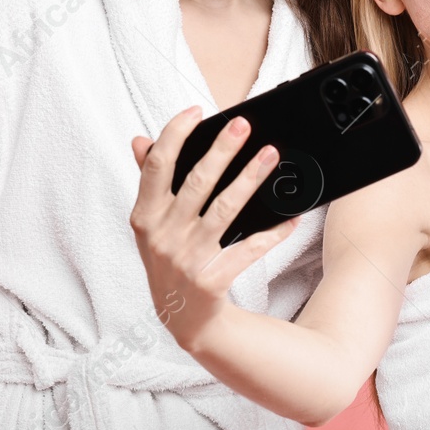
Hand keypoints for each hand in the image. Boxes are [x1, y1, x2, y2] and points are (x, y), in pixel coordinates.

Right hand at [129, 107, 300, 350]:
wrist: (184, 318)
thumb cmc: (170, 258)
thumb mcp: (151, 224)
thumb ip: (148, 182)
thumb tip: (139, 141)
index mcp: (145, 217)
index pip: (156, 166)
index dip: (173, 134)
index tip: (196, 112)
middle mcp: (163, 236)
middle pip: (196, 183)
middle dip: (222, 150)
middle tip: (244, 125)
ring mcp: (187, 259)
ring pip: (225, 210)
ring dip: (250, 180)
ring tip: (271, 155)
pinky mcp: (212, 279)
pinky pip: (249, 248)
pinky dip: (273, 232)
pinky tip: (291, 216)